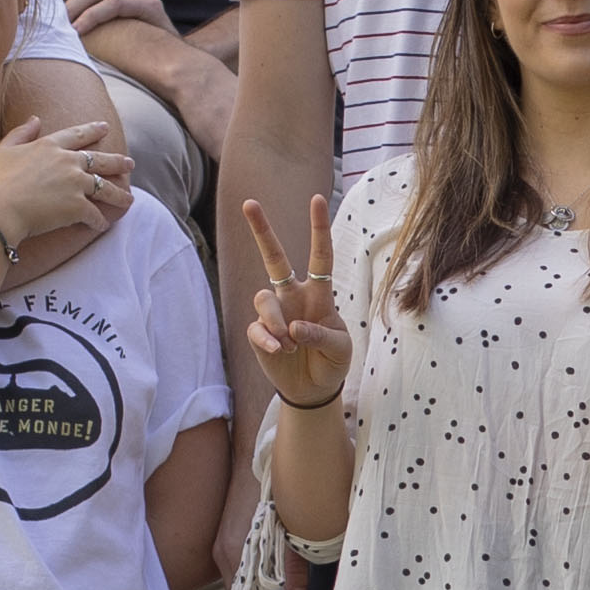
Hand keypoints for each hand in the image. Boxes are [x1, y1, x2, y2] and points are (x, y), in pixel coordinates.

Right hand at [0, 115, 126, 253]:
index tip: (105, 126)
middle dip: (118, 161)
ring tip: (129, 199)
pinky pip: (95, 214)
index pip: (78, 134)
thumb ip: (21, 133)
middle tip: (131, 163)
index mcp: (50, 146)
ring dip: (119, 195)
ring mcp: (75, 183)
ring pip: (106, 188)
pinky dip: (100, 221)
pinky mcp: (78, 206)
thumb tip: (35, 119)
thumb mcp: (4, 150)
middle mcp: (67, 161)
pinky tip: (103, 225)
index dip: (93, 129)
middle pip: (101, 160)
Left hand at [48, 0, 180, 51]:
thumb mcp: (103, 31)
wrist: (176, 68)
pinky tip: (78, 32)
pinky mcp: (151, 9)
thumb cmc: (133, 55)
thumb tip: (45, 16)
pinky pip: (115, 5)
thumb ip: (83, 17)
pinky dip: (92, 17)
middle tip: (38, 10)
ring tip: (57, 25)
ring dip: (72, 6)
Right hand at [237, 194, 350, 410]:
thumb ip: (321, 334)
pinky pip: (256, 328)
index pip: (320, 256)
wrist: (314, 389)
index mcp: (319, 294)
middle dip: (262, 230)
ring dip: (275, 320)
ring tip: (289, 343)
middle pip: (275, 258)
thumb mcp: (340, 348)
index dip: (318, 229)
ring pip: (262, 298)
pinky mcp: (258, 333)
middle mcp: (293, 296)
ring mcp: (274, 313)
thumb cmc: (332, 361)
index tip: (317, 199)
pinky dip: (267, 339)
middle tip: (249, 202)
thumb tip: (293, 327)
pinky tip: (279, 350)